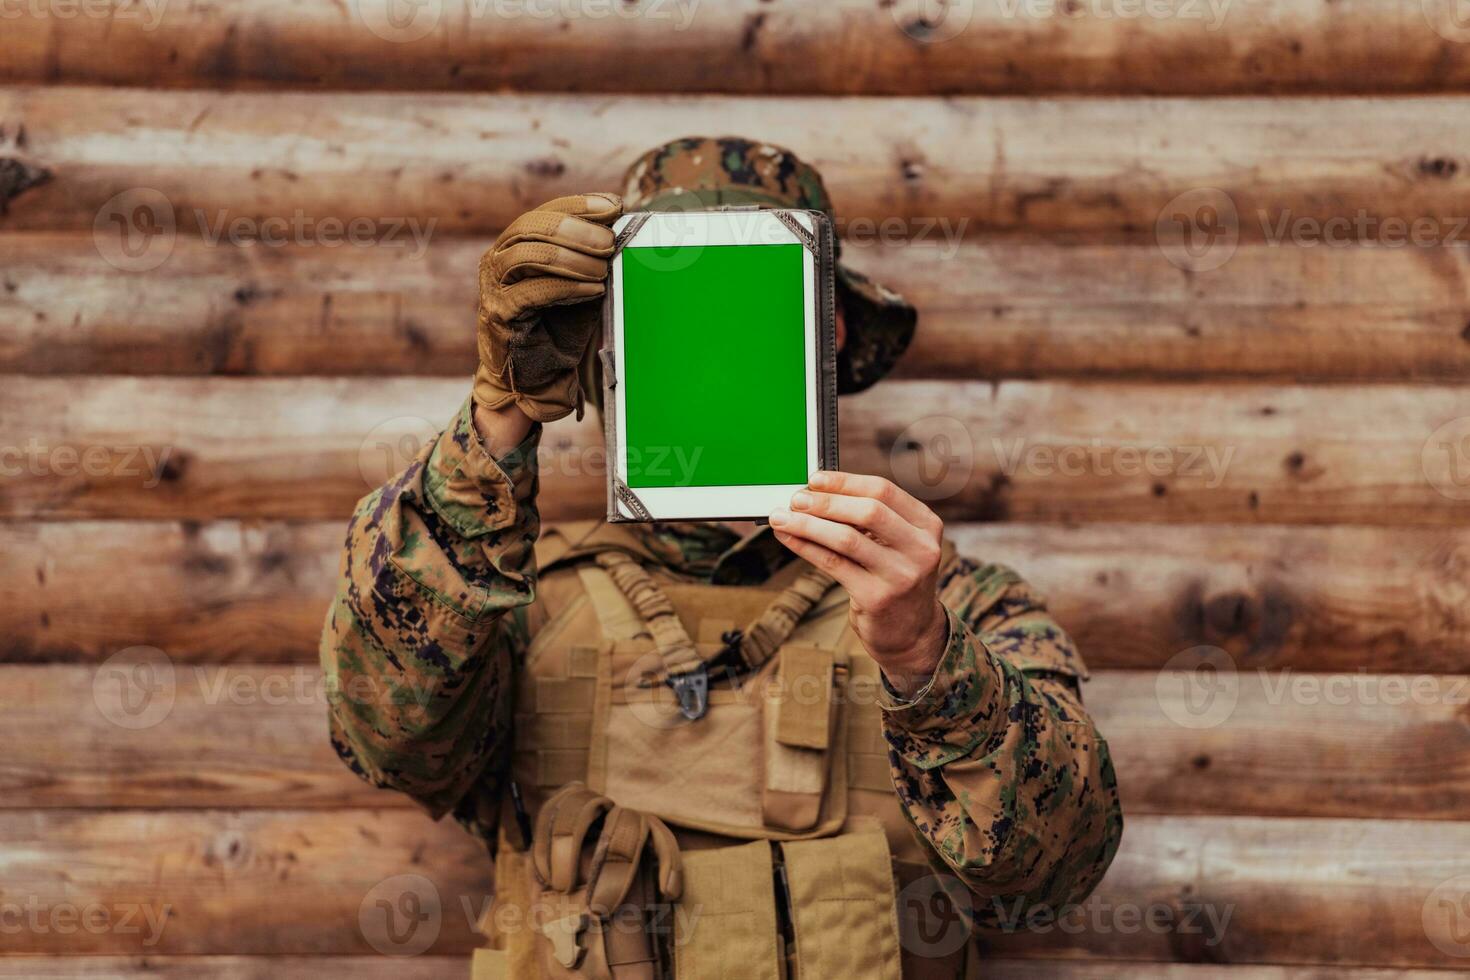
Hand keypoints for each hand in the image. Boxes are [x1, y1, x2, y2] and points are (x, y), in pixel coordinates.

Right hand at [474, 193, 621, 422]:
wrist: (535, 375)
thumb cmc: (558, 325)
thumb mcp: (579, 283)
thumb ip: (591, 257)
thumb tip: (623, 228)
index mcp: (515, 243)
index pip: (545, 211)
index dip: (579, 205)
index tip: (613, 206)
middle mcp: (498, 259)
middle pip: (532, 226)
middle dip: (576, 230)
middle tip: (609, 242)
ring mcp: (493, 286)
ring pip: (528, 254)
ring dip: (572, 258)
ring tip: (603, 268)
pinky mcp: (499, 314)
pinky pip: (531, 292)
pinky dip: (566, 287)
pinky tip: (594, 289)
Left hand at [769, 471, 948, 697]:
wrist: (911, 631)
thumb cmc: (895, 578)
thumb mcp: (897, 544)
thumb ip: (870, 518)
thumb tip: (818, 492)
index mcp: (927, 525)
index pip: (884, 490)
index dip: (845, 482)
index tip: (815, 479)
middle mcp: (921, 549)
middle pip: (868, 511)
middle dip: (826, 502)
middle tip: (796, 498)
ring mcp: (901, 576)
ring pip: (847, 538)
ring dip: (808, 524)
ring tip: (782, 517)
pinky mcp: (877, 598)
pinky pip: (833, 564)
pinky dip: (806, 547)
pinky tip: (788, 538)